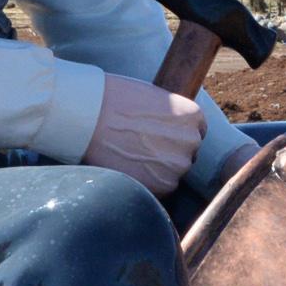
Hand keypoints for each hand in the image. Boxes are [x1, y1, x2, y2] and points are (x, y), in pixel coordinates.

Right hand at [85, 75, 203, 194]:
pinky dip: (146, 182)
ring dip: (157, 170)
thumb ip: (171, 117)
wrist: (90, 116)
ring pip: (172, 173)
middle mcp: (192, 140)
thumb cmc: (115, 100)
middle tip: (139, 147)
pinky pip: (160, 188)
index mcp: (193, 116)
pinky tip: (128, 167)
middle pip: (186, 155)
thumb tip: (172, 130)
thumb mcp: (154, 97)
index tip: (158, 136)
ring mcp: (179, 165)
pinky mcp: (162, 185)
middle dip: (167, 153)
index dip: (175, 136)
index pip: (196, 132)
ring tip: (130, 156)